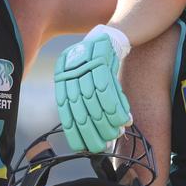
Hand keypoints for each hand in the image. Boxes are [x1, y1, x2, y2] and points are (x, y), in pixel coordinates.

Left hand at [54, 25, 132, 152]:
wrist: (108, 37)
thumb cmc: (98, 65)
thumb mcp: (86, 82)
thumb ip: (90, 105)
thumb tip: (103, 132)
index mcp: (63, 83)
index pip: (66, 114)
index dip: (75, 133)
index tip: (84, 148)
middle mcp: (69, 76)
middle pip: (80, 111)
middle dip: (92, 132)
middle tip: (102, 147)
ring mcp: (83, 67)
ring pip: (94, 102)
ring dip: (106, 122)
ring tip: (116, 134)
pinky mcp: (99, 60)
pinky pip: (107, 89)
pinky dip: (115, 106)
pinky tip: (122, 118)